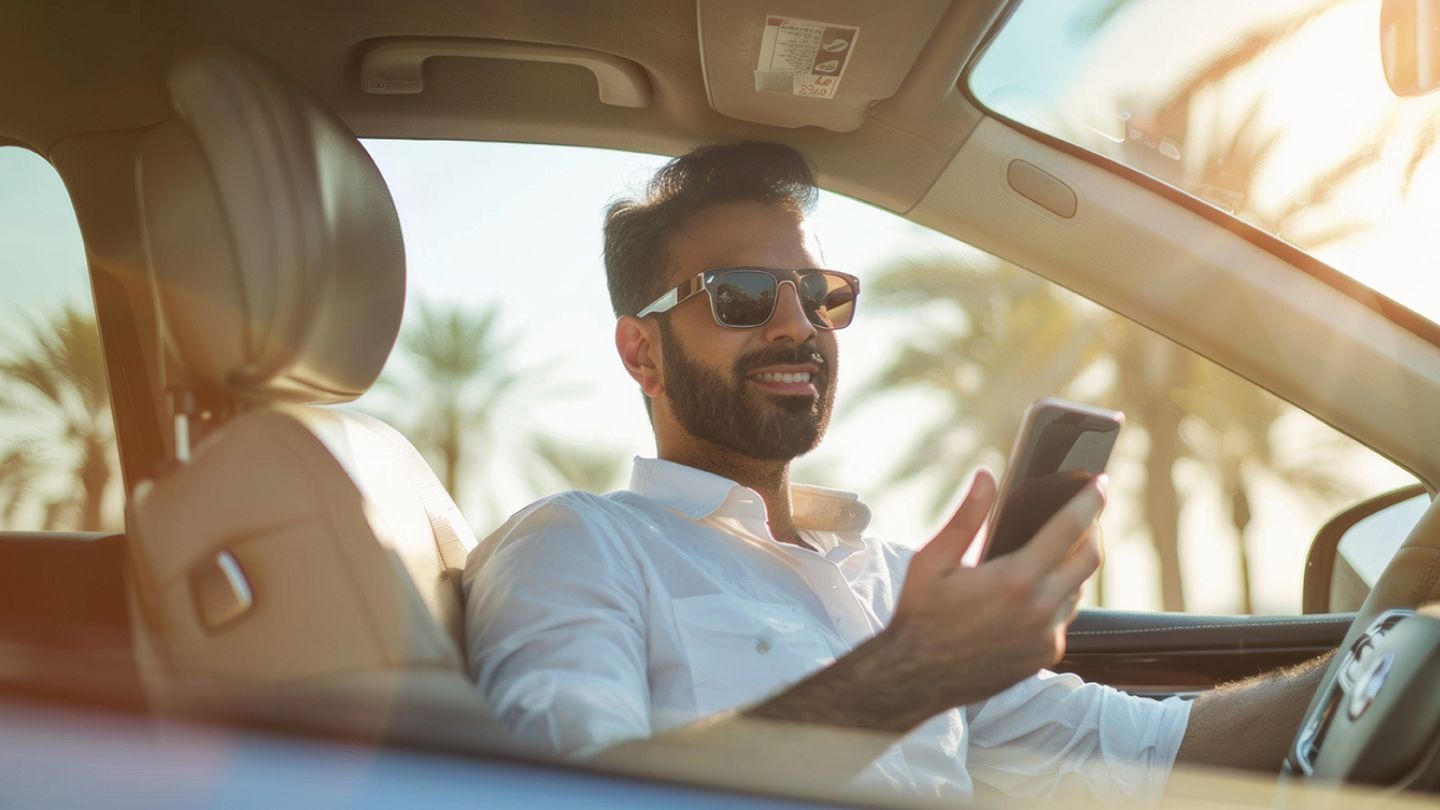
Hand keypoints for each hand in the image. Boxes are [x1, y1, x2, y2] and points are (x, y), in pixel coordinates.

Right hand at [882, 469, 1105, 710]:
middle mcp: (1039, 609)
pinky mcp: (1045, 655)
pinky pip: (1064, 618)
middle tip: (1085, 513)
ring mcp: (1046, 636)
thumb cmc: (921, 613)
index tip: (1100, 481)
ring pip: (1079, 589)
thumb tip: (986, 476)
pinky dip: (1058, 597)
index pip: (1068, 529)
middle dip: (1093, 529)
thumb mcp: (933, 559)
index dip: (1088, 501)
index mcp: (1014, 579)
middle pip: (1089, 558)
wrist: (916, 676)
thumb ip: (967, 517)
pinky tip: (1034, 590)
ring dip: (1074, 565)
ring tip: (1056, 549)